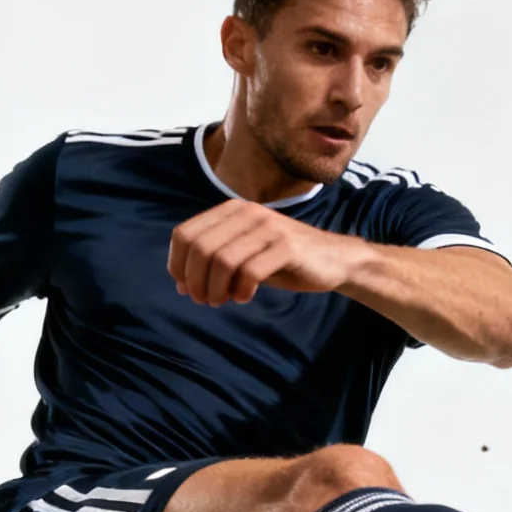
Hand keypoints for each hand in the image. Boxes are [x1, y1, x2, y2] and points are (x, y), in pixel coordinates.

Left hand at [167, 199, 368, 306]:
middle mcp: (247, 213)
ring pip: (222, 260)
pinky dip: (241, 290)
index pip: (185, 233)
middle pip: (201, 248)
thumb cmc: (283, 259)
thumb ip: (213, 264)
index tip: (185, 286)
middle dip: (195, 280)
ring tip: (221, 301)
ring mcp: (268, 228)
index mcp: (231, 210)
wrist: (333, 259)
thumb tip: (182, 286)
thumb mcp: (244, 256)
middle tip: (203, 300)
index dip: (177, 263)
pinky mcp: (287, 247)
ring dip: (216, 288)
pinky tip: (244, 297)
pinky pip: (250, 271)